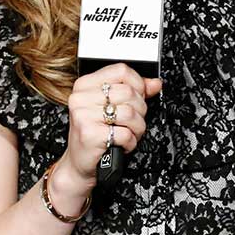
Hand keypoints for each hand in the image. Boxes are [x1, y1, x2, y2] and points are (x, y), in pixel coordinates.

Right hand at [60, 64, 161, 197]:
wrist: (79, 163)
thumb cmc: (94, 134)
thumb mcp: (110, 108)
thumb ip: (134, 92)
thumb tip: (155, 83)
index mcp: (84, 85)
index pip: (121, 70)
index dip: (138, 84)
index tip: (138, 97)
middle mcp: (80, 98)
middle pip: (128, 92)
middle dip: (140, 110)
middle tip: (133, 121)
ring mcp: (83, 116)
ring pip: (130, 113)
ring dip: (137, 128)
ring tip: (129, 133)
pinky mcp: (90, 134)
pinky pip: (125, 134)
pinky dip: (130, 142)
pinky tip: (122, 144)